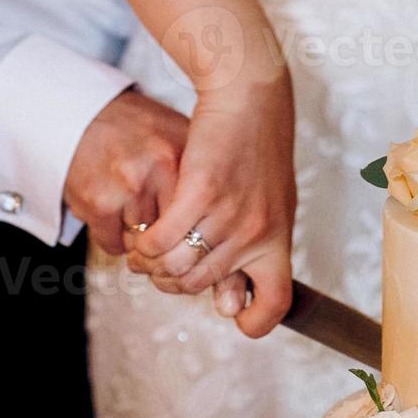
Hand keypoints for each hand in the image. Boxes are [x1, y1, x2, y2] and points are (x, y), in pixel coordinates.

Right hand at [64, 90, 187, 255]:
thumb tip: (224, 219)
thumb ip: (203, 170)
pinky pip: (114, 245)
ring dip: (137, 236)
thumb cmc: (135, 128)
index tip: (191, 229)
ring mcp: (128, 188)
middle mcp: (158, 170)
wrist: (81, 113)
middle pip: (175, 233)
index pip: (202, 214)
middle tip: (156, 219)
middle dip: (167, 234)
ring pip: (144, 242)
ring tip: (131, 210)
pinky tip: (112, 217)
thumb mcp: (178, 135)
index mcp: (182, 155)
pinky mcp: (99, 204)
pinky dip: (113, 239)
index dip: (196, 227)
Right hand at [128, 70, 295, 337]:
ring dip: (151, 265)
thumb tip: (228, 306)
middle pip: (202, 286)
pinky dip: (144, 242)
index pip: (276, 303)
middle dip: (172, 284)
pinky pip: (161, 237)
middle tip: (158, 268)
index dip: (255, 321)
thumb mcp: (267, 206)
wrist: (251, 97)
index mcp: (277, 240)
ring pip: (177, 266)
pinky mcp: (201, 190)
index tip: (231, 315)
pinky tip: (141, 234)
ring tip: (143, 252)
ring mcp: (230, 213)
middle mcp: (257, 233)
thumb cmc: (256, 150)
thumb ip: (249, 251)